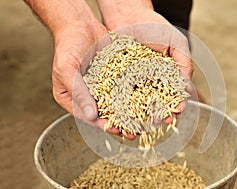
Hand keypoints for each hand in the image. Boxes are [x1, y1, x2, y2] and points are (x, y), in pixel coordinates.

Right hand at [52, 20, 135, 138]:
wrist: (80, 24)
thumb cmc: (67, 45)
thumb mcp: (67, 70)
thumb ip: (79, 93)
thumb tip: (91, 116)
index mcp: (71, 97)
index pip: (88, 116)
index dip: (104, 125)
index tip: (119, 131)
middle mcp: (87, 94)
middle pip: (104, 113)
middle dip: (120, 123)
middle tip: (135, 132)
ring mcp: (101, 85)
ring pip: (117, 102)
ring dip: (129, 112)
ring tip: (143, 121)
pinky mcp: (113, 76)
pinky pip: (123, 87)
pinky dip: (133, 95)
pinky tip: (145, 101)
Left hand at [99, 2, 194, 122]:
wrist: (129, 15)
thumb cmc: (155, 27)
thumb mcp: (177, 41)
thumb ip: (185, 62)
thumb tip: (188, 85)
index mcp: (167, 75)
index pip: (174, 94)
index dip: (176, 104)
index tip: (176, 112)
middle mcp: (152, 81)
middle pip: (157, 103)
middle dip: (159, 114)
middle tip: (159, 122)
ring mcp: (135, 81)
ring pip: (139, 103)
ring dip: (141, 115)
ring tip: (142, 123)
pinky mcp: (119, 79)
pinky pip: (122, 94)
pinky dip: (123, 105)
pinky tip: (123, 114)